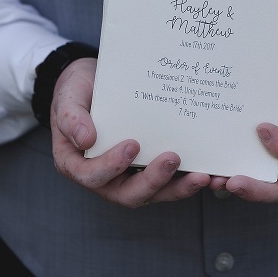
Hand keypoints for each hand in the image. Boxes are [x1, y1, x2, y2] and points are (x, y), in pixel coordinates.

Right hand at [50, 57, 210, 207]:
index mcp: (78, 164)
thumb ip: (72, 117)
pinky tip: (209, 172)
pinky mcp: (152, 167)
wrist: (97, 82)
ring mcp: (131, 175)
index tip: (132, 145)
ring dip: (178, 188)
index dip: (111, 166)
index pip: (91, 175)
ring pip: (154, 192)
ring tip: (202, 176)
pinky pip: (170, 180)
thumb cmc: (80, 92)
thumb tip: (86, 139)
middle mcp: (105, 177)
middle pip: (128, 193)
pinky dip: (187, 179)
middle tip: (173, 158)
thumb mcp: (68, 98)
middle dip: (152, 181)